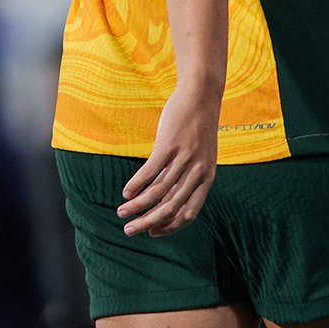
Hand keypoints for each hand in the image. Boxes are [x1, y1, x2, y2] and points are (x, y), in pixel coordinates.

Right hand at [116, 83, 218, 236]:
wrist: (201, 94)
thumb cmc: (197, 127)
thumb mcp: (198, 156)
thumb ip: (184, 177)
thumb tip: (162, 200)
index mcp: (207, 178)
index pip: (188, 214)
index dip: (169, 227)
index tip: (152, 232)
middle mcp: (197, 172)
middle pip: (170, 208)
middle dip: (147, 223)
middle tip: (129, 231)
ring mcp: (184, 158)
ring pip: (157, 193)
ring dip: (136, 207)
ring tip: (121, 212)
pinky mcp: (169, 144)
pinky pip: (149, 172)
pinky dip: (135, 185)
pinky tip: (125, 192)